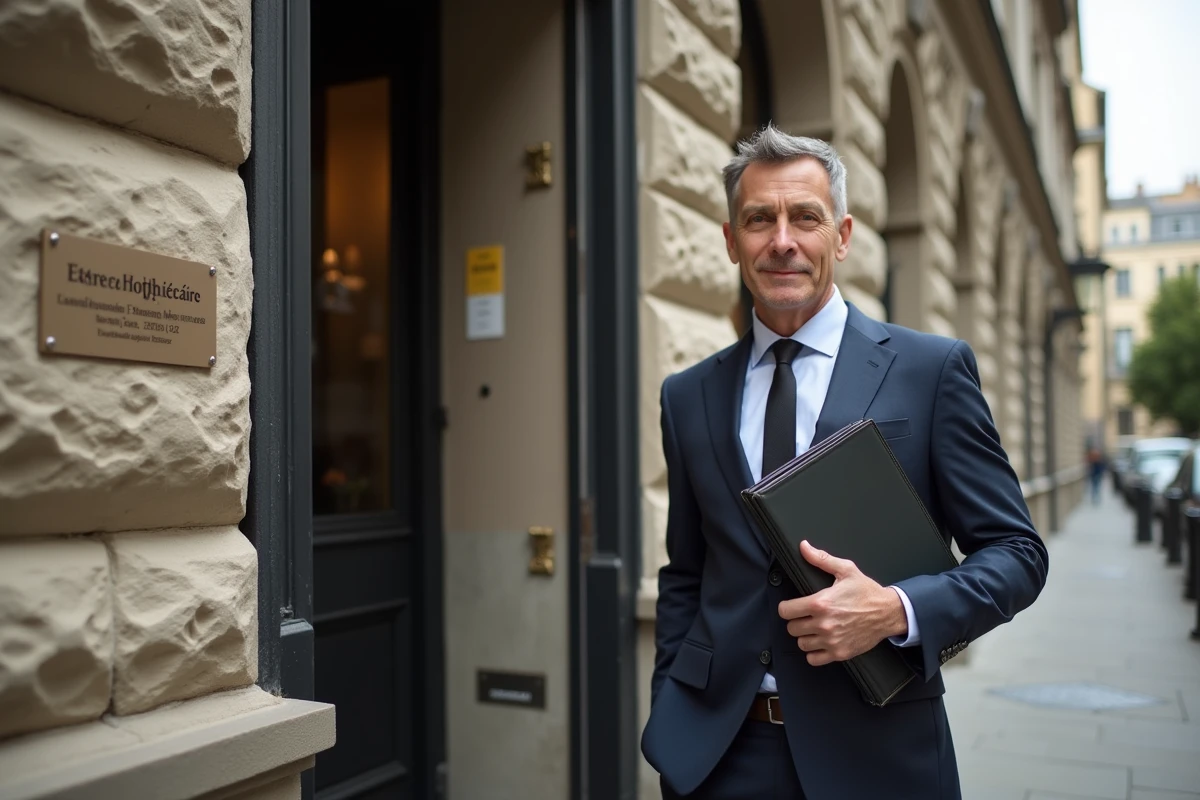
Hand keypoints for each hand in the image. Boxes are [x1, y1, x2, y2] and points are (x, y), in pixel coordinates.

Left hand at [777, 540, 907, 665]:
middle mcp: (823, 624)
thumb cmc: (867, 591)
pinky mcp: (839, 653)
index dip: (787, 608)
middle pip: (792, 628)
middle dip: (796, 621)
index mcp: (820, 603)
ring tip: (814, 629)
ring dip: (805, 637)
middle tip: (806, 617)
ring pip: (802, 644)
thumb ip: (821, 559)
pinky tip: (820, 642)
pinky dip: (814, 653)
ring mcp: (831, 640)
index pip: (786, 611)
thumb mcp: (845, 570)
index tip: (792, 607)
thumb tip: (804, 547)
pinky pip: (814, 659)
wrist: (888, 612)